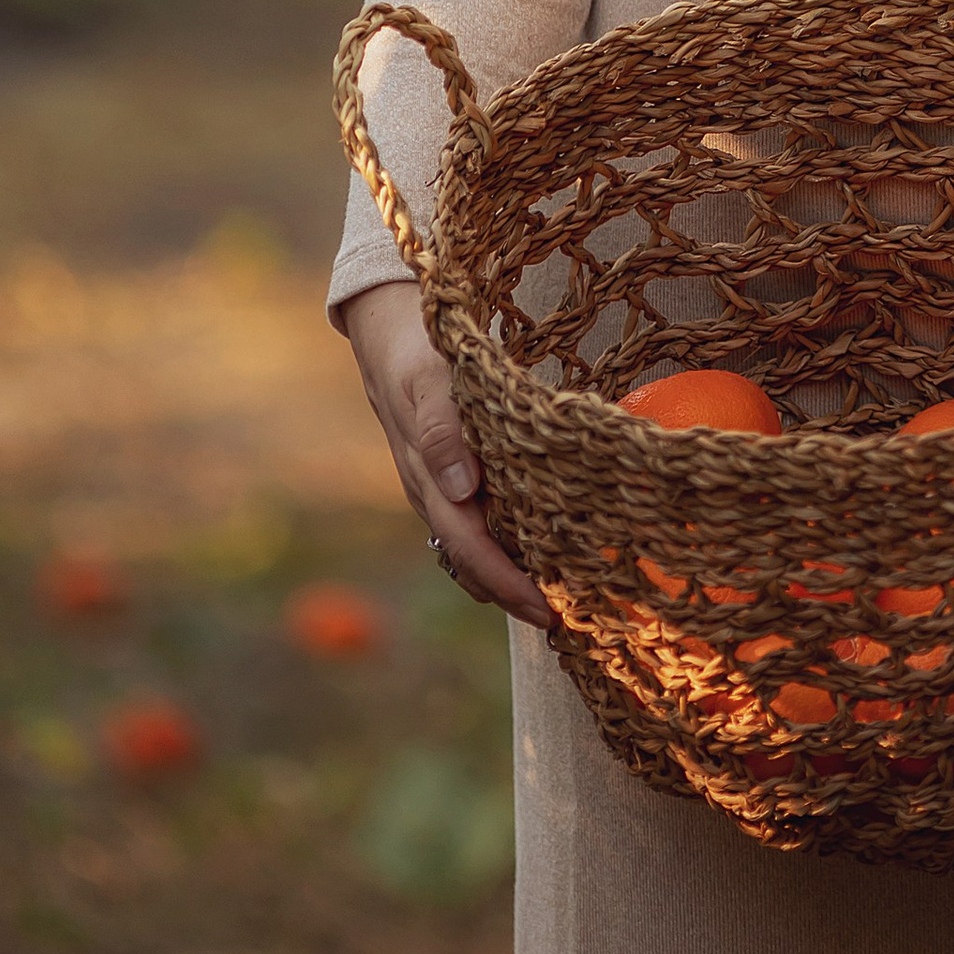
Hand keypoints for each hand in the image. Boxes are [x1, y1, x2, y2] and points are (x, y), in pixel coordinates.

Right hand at [343, 279, 552, 627]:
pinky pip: (472, 522)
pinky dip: (501, 545)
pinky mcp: (445, 475)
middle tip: (566, 621)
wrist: (387, 331)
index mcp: (429, 478)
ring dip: (508, 577)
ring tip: (559, 599)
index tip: (547, 610)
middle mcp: (432, 492)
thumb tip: (462, 491)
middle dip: (515, 594)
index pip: (470, 546)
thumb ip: (444, 429)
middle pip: (473, 560)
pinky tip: (534, 549)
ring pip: (471, 547)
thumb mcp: (430, 379)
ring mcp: (437, 487)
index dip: (506, 583)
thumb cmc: (418, 350)